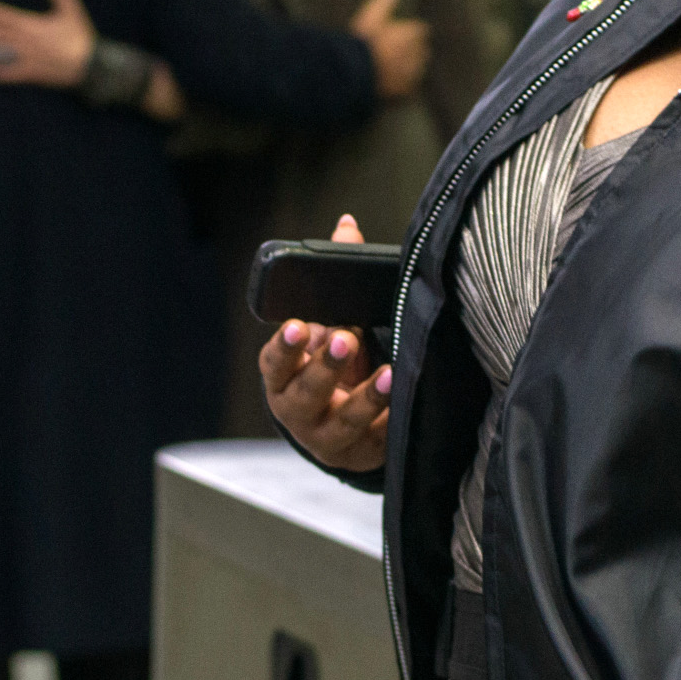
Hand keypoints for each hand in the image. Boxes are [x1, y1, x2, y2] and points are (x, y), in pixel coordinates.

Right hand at [258, 213, 392, 471]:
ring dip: (365, 398)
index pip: (275, 362)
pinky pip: (376, 442)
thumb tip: (347, 225)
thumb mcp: (325, 329)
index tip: (299, 323)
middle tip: (345, 338)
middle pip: (305, 392)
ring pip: (343, 421)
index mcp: (281, 378)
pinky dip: (390, 424)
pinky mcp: (359, 454)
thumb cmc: (328, 369)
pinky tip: (406, 407)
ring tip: (389, 374)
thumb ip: (334, 282)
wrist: (335, 431)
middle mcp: (297, 411)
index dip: (285, 344)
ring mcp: (327, 437)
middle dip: (325, 366)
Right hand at [349, 0, 430, 100]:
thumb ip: (383, 2)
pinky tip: (390, 87)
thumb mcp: (371, 17)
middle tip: (396, 53)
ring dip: (408, 70)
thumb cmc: (363, 43)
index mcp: (412, 34)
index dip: (410, 32)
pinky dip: (401, 88)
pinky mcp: (406, 93)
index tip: (401, 35)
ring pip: (416, 71)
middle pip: (421, 51)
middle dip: (412, 51)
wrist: (355, 75)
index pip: (420, 31)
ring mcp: (412, 75)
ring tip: (393, 71)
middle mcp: (417, 55)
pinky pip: (408, 90)